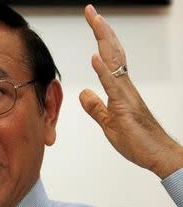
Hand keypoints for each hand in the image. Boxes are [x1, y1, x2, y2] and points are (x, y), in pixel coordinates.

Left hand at [80, 5, 182, 178]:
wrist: (158, 156)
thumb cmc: (138, 141)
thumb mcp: (108, 123)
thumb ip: (96, 108)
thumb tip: (84, 93)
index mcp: (120, 89)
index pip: (109, 58)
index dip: (101, 39)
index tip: (93, 21)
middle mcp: (125, 87)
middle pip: (113, 53)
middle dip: (101, 30)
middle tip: (91, 11)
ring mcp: (127, 96)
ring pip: (115, 62)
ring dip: (104, 41)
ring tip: (96, 20)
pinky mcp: (126, 108)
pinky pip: (114, 86)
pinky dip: (104, 71)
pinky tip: (95, 58)